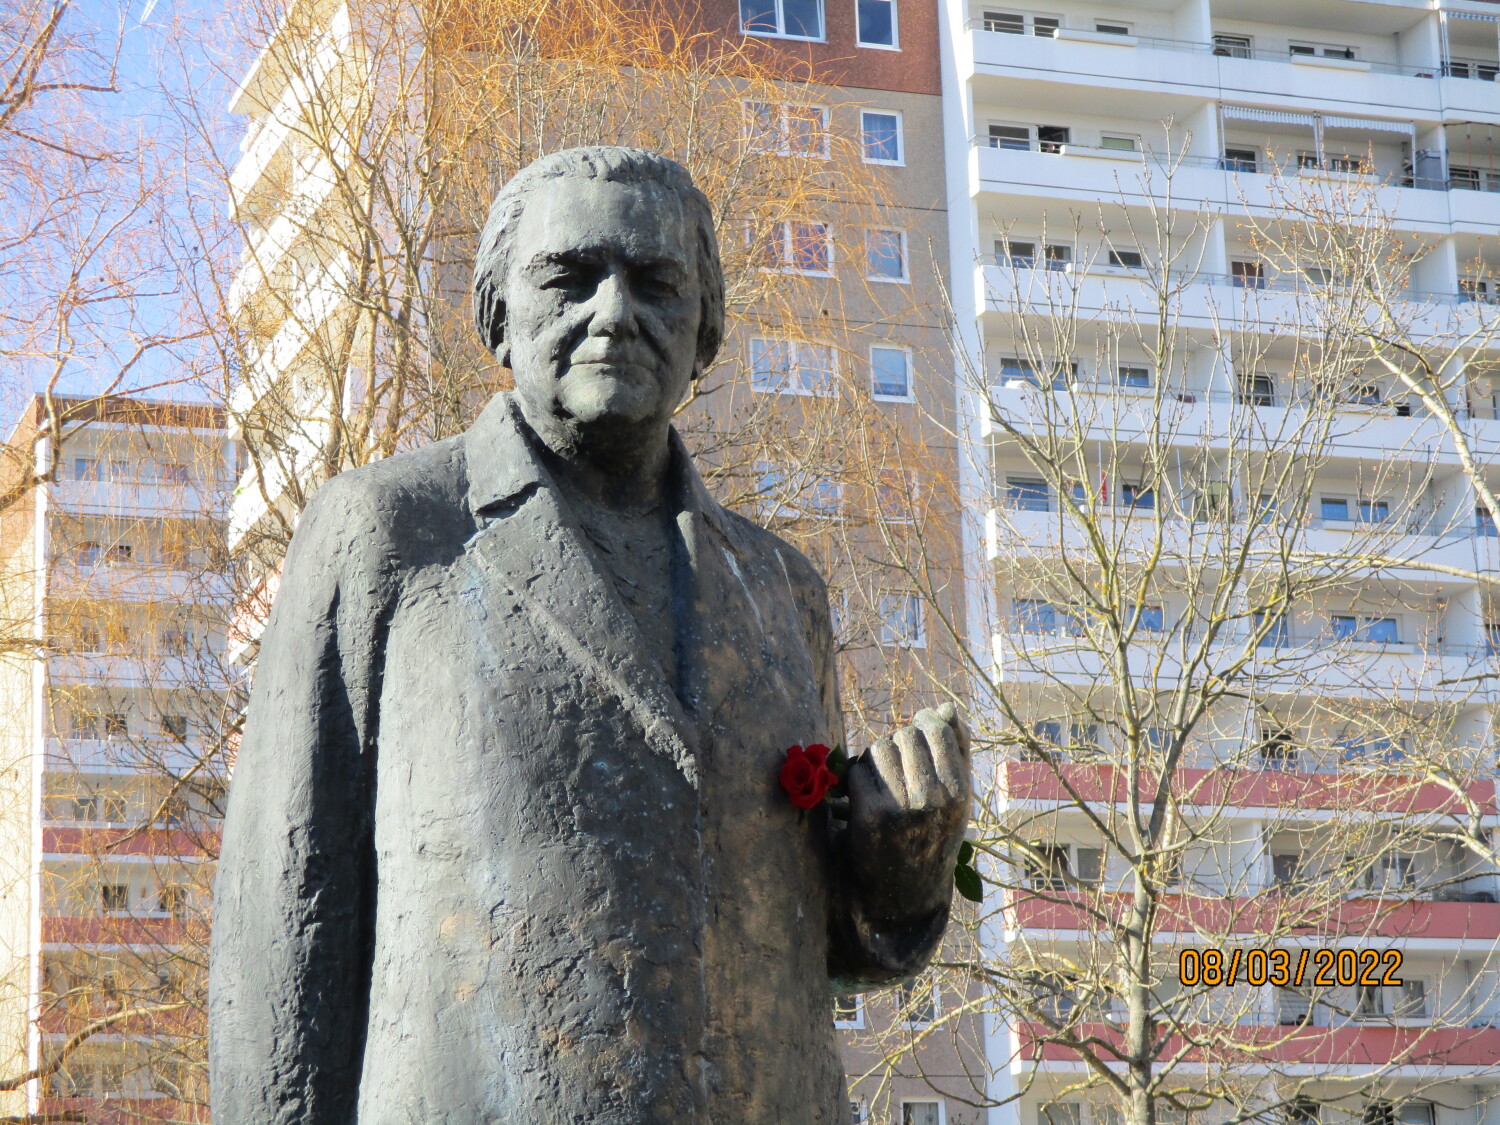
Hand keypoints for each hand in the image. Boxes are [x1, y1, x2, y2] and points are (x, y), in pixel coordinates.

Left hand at [845, 702, 970, 922]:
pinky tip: (865, 801)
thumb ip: (957, 750)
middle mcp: (933, 799)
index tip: (917, 734)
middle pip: (903, 736)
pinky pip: (857, 772)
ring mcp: (901, 808)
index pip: (936, 729)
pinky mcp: (870, 816)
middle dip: (897, 746)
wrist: (906, 896)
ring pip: (878, 750)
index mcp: (959, 791)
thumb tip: (948, 708)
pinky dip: (857, 782)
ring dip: (875, 760)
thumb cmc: (933, 836)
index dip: (922, 725)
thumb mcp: (956, 798)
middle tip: (898, 770)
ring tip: (883, 783)